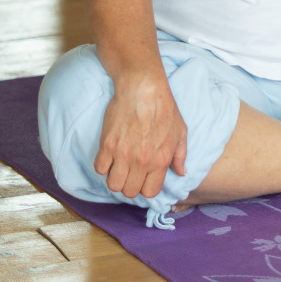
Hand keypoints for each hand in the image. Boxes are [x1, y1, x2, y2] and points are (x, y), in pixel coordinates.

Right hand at [94, 73, 187, 200]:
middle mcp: (142, 161)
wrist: (143, 89)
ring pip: (113, 185)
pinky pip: (99, 169)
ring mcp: (123, 154)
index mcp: (161, 160)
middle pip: (129, 191)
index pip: (149, 192)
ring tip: (119, 166)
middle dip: (129, 184)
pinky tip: (110, 156)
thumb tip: (181, 173)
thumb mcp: (181, 132)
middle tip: (130, 172)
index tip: (144, 178)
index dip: (146, 187)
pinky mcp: (107, 145)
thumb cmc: (165, 109)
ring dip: (115, 177)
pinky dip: (103, 165)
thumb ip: (180, 156)